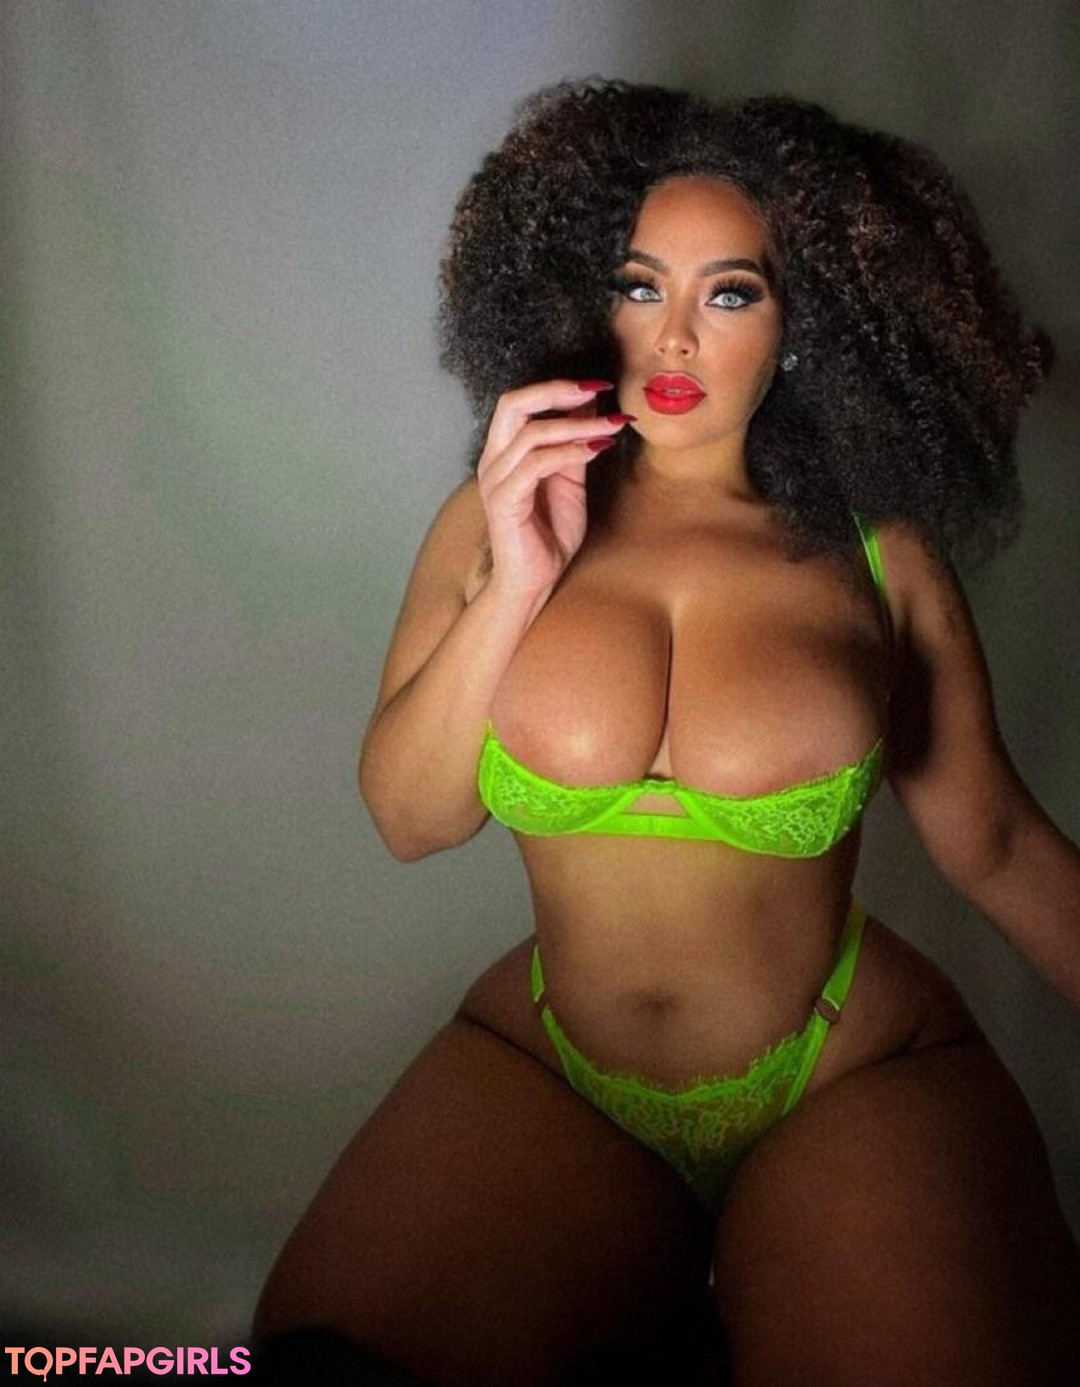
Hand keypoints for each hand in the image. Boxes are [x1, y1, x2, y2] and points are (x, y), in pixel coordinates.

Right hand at [476, 380, 630, 599]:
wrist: (534, 581)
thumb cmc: (549, 535)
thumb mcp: (570, 480)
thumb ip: (574, 444)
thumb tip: (589, 405)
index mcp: (503, 452)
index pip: (520, 402)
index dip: (557, 387)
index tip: (598, 385)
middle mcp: (493, 461)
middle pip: (512, 404)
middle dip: (556, 391)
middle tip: (595, 390)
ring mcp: (496, 480)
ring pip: (532, 434)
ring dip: (577, 426)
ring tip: (611, 426)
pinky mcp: (504, 501)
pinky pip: (536, 464)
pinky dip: (570, 452)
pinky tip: (596, 450)